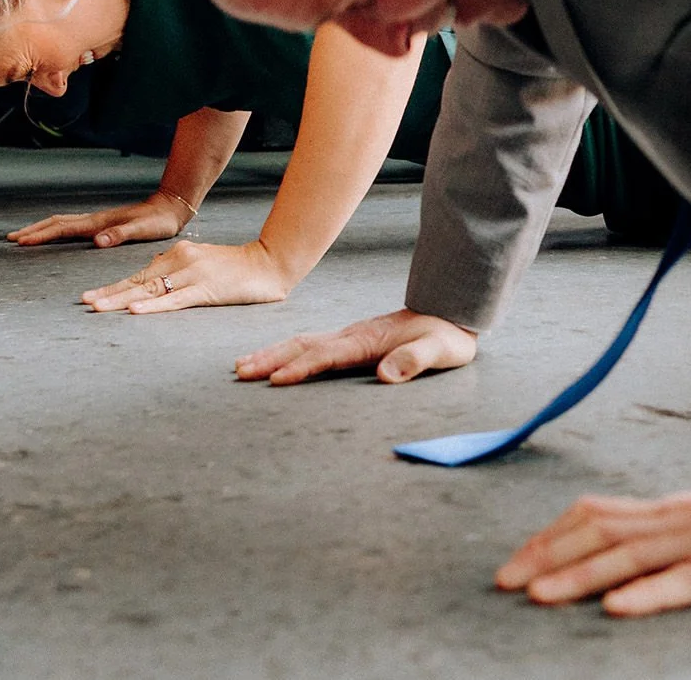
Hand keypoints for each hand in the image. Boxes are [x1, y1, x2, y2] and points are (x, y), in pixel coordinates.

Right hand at [6, 190, 190, 248]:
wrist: (169, 208)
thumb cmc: (157, 222)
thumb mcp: (142, 230)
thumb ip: (120, 235)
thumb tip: (97, 241)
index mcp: (99, 223)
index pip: (63, 229)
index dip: (41, 235)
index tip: (22, 241)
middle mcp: (94, 220)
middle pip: (56, 223)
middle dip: (33, 230)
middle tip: (11, 238)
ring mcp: (97, 221)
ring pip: (61, 222)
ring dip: (41, 228)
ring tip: (23, 236)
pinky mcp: (102, 224)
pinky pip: (71, 226)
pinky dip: (55, 229)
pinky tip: (53, 234)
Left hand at [82, 239, 296, 312]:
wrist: (268, 263)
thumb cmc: (235, 267)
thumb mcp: (200, 262)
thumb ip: (176, 268)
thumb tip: (153, 277)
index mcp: (177, 255)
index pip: (139, 276)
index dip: (114, 288)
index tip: (90, 298)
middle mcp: (180, 261)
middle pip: (139, 283)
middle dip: (110, 295)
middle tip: (85, 303)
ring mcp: (192, 275)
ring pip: (151, 291)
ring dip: (122, 301)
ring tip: (99, 308)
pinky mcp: (206, 290)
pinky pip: (175, 301)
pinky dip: (154, 307)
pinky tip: (136, 312)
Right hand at [233, 309, 476, 385]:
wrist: (450, 310)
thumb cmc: (446, 336)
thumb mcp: (439, 351)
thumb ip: (414, 361)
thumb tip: (385, 376)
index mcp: (367, 341)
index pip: (326, 355)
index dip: (300, 368)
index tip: (274, 380)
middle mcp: (352, 336)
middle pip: (303, 345)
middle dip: (270, 358)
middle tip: (240, 371)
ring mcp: (349, 336)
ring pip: (302, 342)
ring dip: (272, 353)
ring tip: (243, 365)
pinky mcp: (351, 340)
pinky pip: (310, 344)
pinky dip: (287, 351)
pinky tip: (277, 359)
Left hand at [495, 484, 690, 616]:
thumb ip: (673, 533)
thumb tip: (624, 553)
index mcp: (673, 510)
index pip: (597, 514)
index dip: (551, 536)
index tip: (514, 562)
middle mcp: (680, 519)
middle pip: (600, 531)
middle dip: (546, 556)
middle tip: (503, 583)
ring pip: (632, 555)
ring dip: (579, 575)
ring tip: (539, 596)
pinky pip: (690, 581)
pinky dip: (651, 595)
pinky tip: (620, 610)